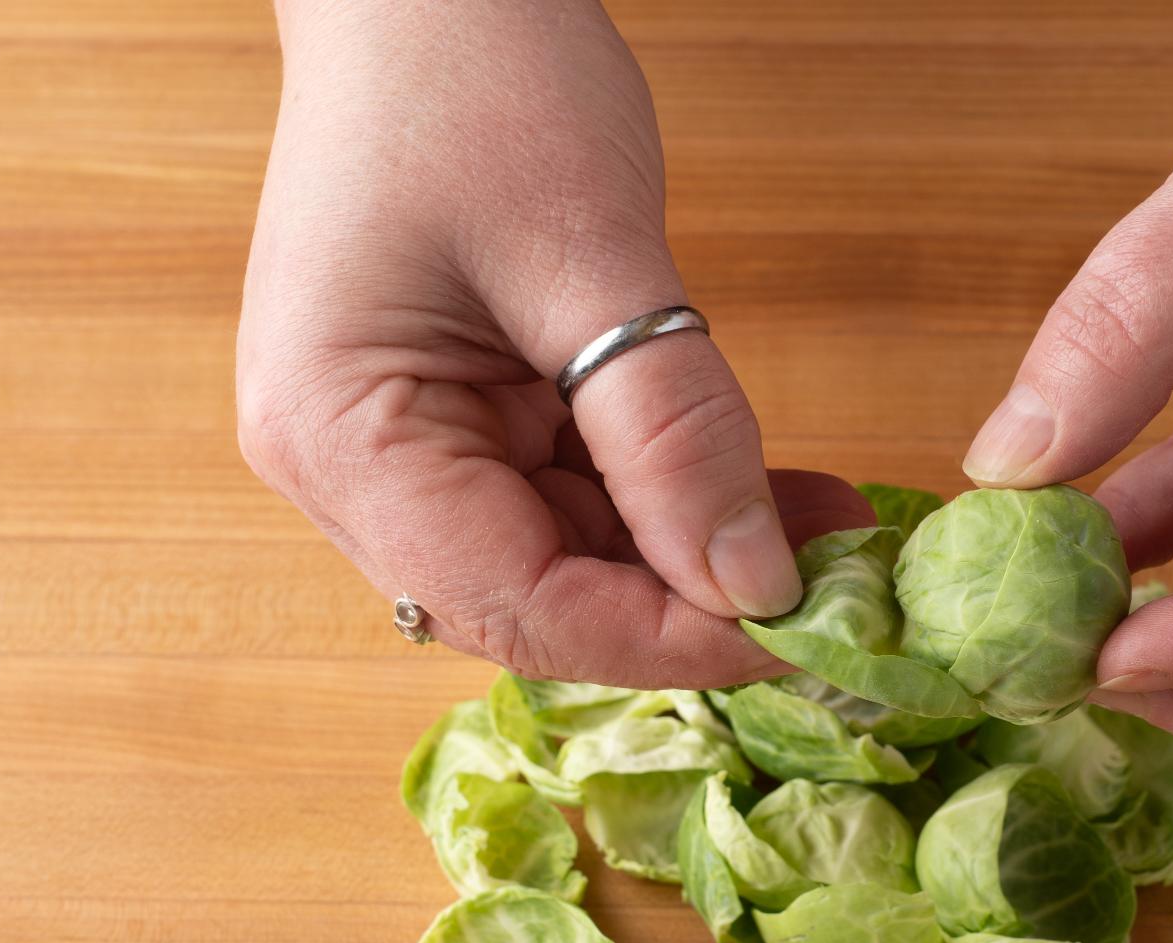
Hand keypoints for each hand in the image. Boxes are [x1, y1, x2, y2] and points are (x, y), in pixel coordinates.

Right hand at [236, 0, 869, 687]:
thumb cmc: (477, 74)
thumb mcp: (592, 255)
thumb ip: (674, 434)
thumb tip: (756, 588)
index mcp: (339, 437)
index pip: (514, 604)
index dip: (664, 639)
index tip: (799, 633)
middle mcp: (350, 468)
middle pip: (537, 601)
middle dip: (687, 603)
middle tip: (832, 589)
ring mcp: (402, 445)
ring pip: (570, 561)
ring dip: (695, 558)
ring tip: (824, 533)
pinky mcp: (461, 417)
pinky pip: (578, 498)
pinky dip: (674, 503)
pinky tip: (770, 496)